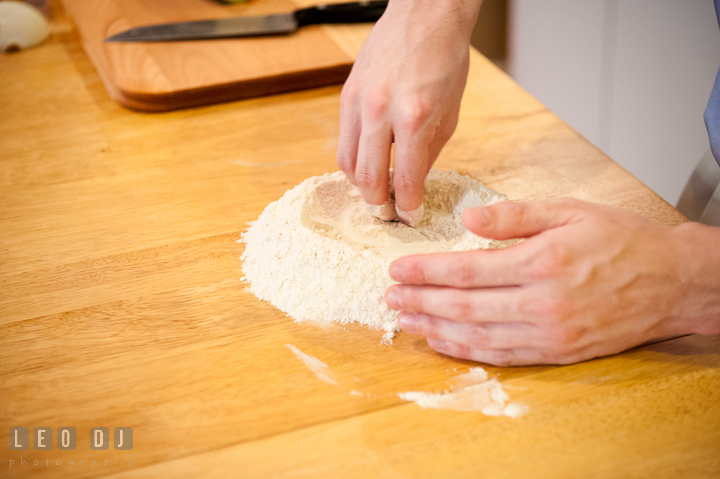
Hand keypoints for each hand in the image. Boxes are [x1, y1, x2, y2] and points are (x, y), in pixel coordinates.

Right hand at [336, 0, 481, 225]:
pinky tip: (369, 162)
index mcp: (414, 117)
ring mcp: (358, 102)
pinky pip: (342, 141)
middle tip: (390, 211)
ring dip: (362, 184)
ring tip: (378, 190)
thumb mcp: (449, 114)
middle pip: (368, 178)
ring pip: (347, 164)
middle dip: (380, 203)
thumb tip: (412, 185)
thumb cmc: (444, 60)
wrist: (424, 16)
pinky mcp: (346, 95)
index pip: (404, 180)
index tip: (411, 216)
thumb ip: (428, 154)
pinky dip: (354, 160)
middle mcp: (380, 111)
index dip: (408, 206)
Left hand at [385, 199, 719, 365]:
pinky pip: (501, 355)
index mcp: (543, 262)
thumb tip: (467, 221)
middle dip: (420, 301)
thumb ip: (515, 217)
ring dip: (434, 328)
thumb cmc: (621, 241)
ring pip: (476, 335)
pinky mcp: (557, 351)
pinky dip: (465, 350)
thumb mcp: (569, 211)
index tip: (397, 269)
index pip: (466, 269)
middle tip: (390, 296)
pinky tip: (441, 342)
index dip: (425, 271)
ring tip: (404, 319)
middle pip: (463, 305)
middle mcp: (542, 303)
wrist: (672, 282)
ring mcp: (549, 333)